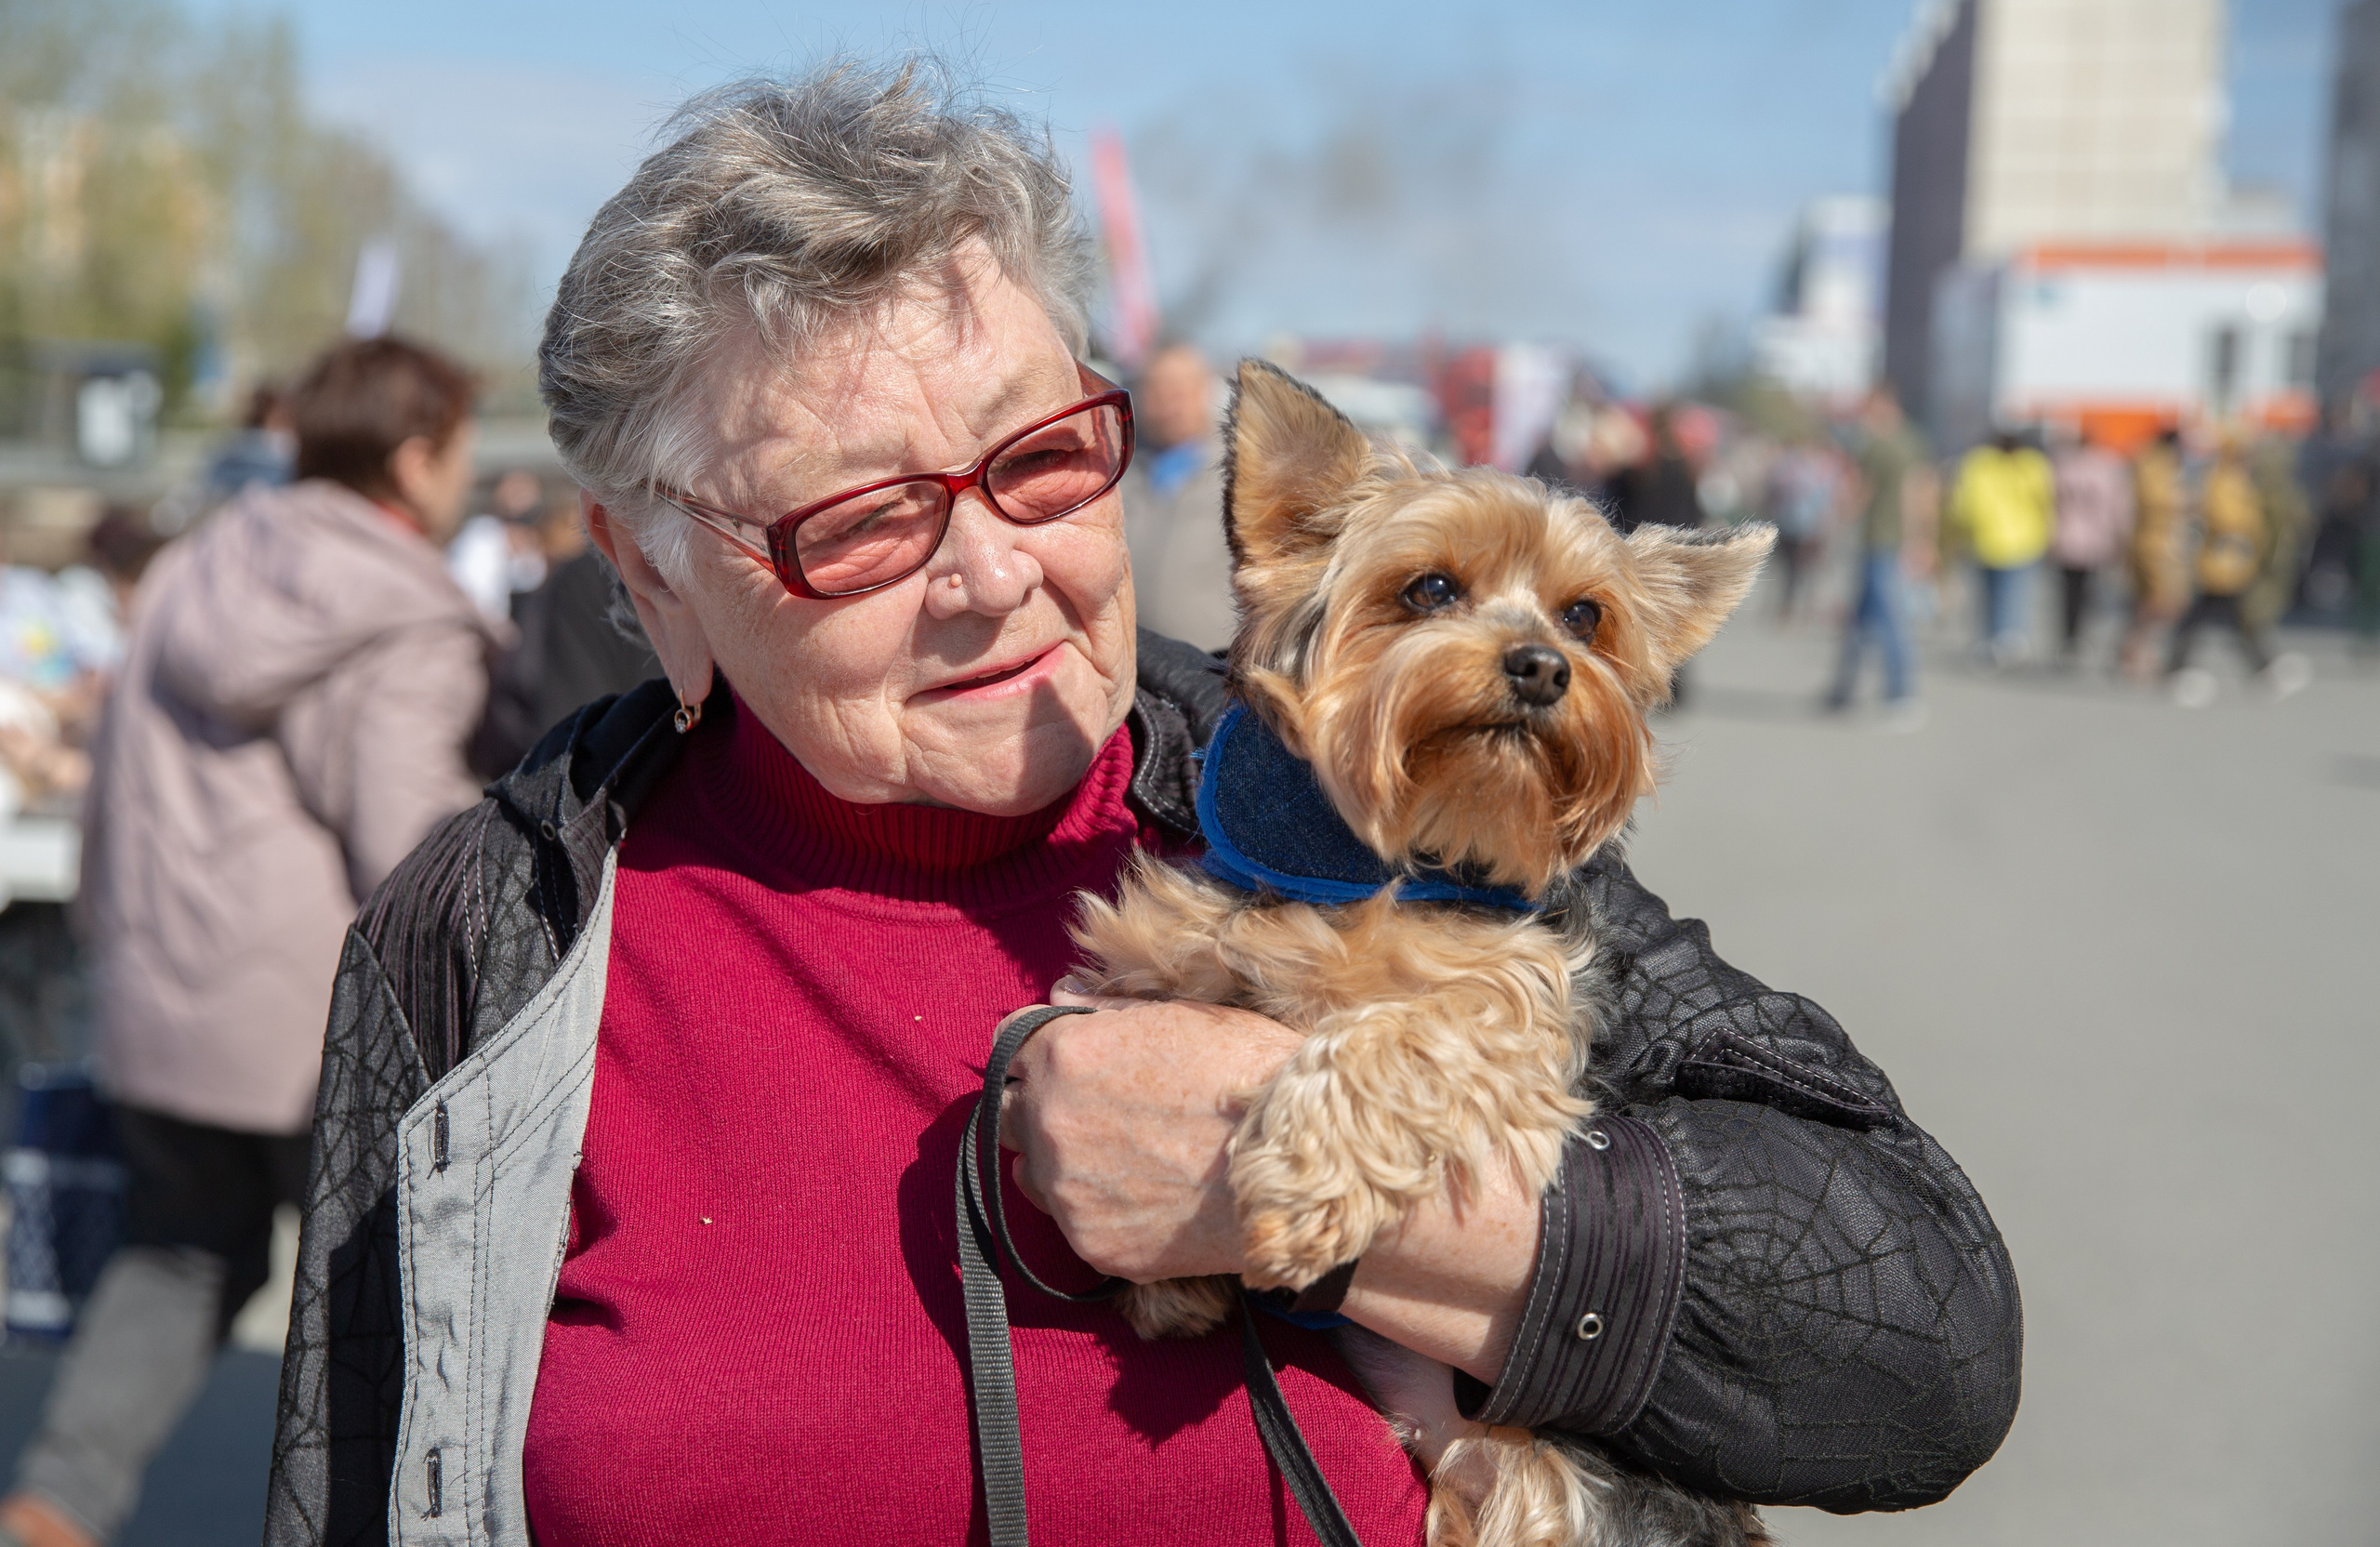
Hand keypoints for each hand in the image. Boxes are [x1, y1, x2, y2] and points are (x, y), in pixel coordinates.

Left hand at [998, 986, 1299, 1282]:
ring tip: (1124, 1158)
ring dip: (1060, 1162)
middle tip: (1096, 1112)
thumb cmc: (1254, 1074)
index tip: (1069, 1060)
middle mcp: (1049, 1122)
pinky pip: (1073, 1222)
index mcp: (1064, 1053)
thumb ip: (1105, 1011)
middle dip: (1040, 1106)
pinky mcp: (1093, 1245)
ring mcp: (1067, 1190)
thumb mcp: (1184, 1017)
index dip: (1043, 1048)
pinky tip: (1148, 1197)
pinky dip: (1098, 1210)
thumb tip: (1060, 996)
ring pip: (1032, 1171)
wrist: (1307, 1163)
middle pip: (1007, 1112)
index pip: (1012, 1042)